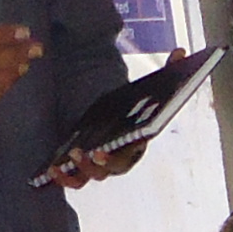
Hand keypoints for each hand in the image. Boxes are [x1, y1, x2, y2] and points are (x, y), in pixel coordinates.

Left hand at [41, 50, 203, 190]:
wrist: (111, 105)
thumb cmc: (131, 101)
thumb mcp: (147, 85)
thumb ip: (168, 71)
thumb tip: (181, 52)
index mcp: (139, 142)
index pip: (132, 154)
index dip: (120, 155)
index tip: (106, 149)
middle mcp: (121, 158)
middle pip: (112, 169)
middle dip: (100, 164)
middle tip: (88, 152)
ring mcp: (102, 164)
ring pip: (92, 176)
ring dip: (79, 171)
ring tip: (65, 161)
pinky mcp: (84, 164)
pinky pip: (75, 179)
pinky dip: (65, 179)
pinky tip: (51, 171)